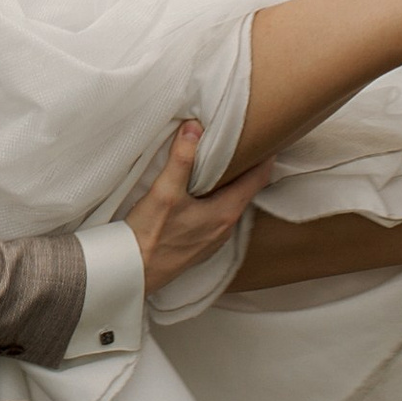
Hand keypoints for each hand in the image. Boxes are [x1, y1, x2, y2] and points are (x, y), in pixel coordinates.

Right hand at [124, 120, 272, 291]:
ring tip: (221, 160)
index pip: (258, 178)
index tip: (268, 136)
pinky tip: (200, 190)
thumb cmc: (150, 237)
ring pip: (230, 202)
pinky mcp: (201, 244)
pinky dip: (216, 197)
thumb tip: (194, 127)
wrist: (133, 273)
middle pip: (246, 189)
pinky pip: (217, 214)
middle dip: (246, 165)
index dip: (265, 156)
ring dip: (229, 182)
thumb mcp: (164, 192)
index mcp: (226, 212)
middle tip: (242, 140)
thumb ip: (181, 159)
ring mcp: (214, 238)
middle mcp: (226, 227)